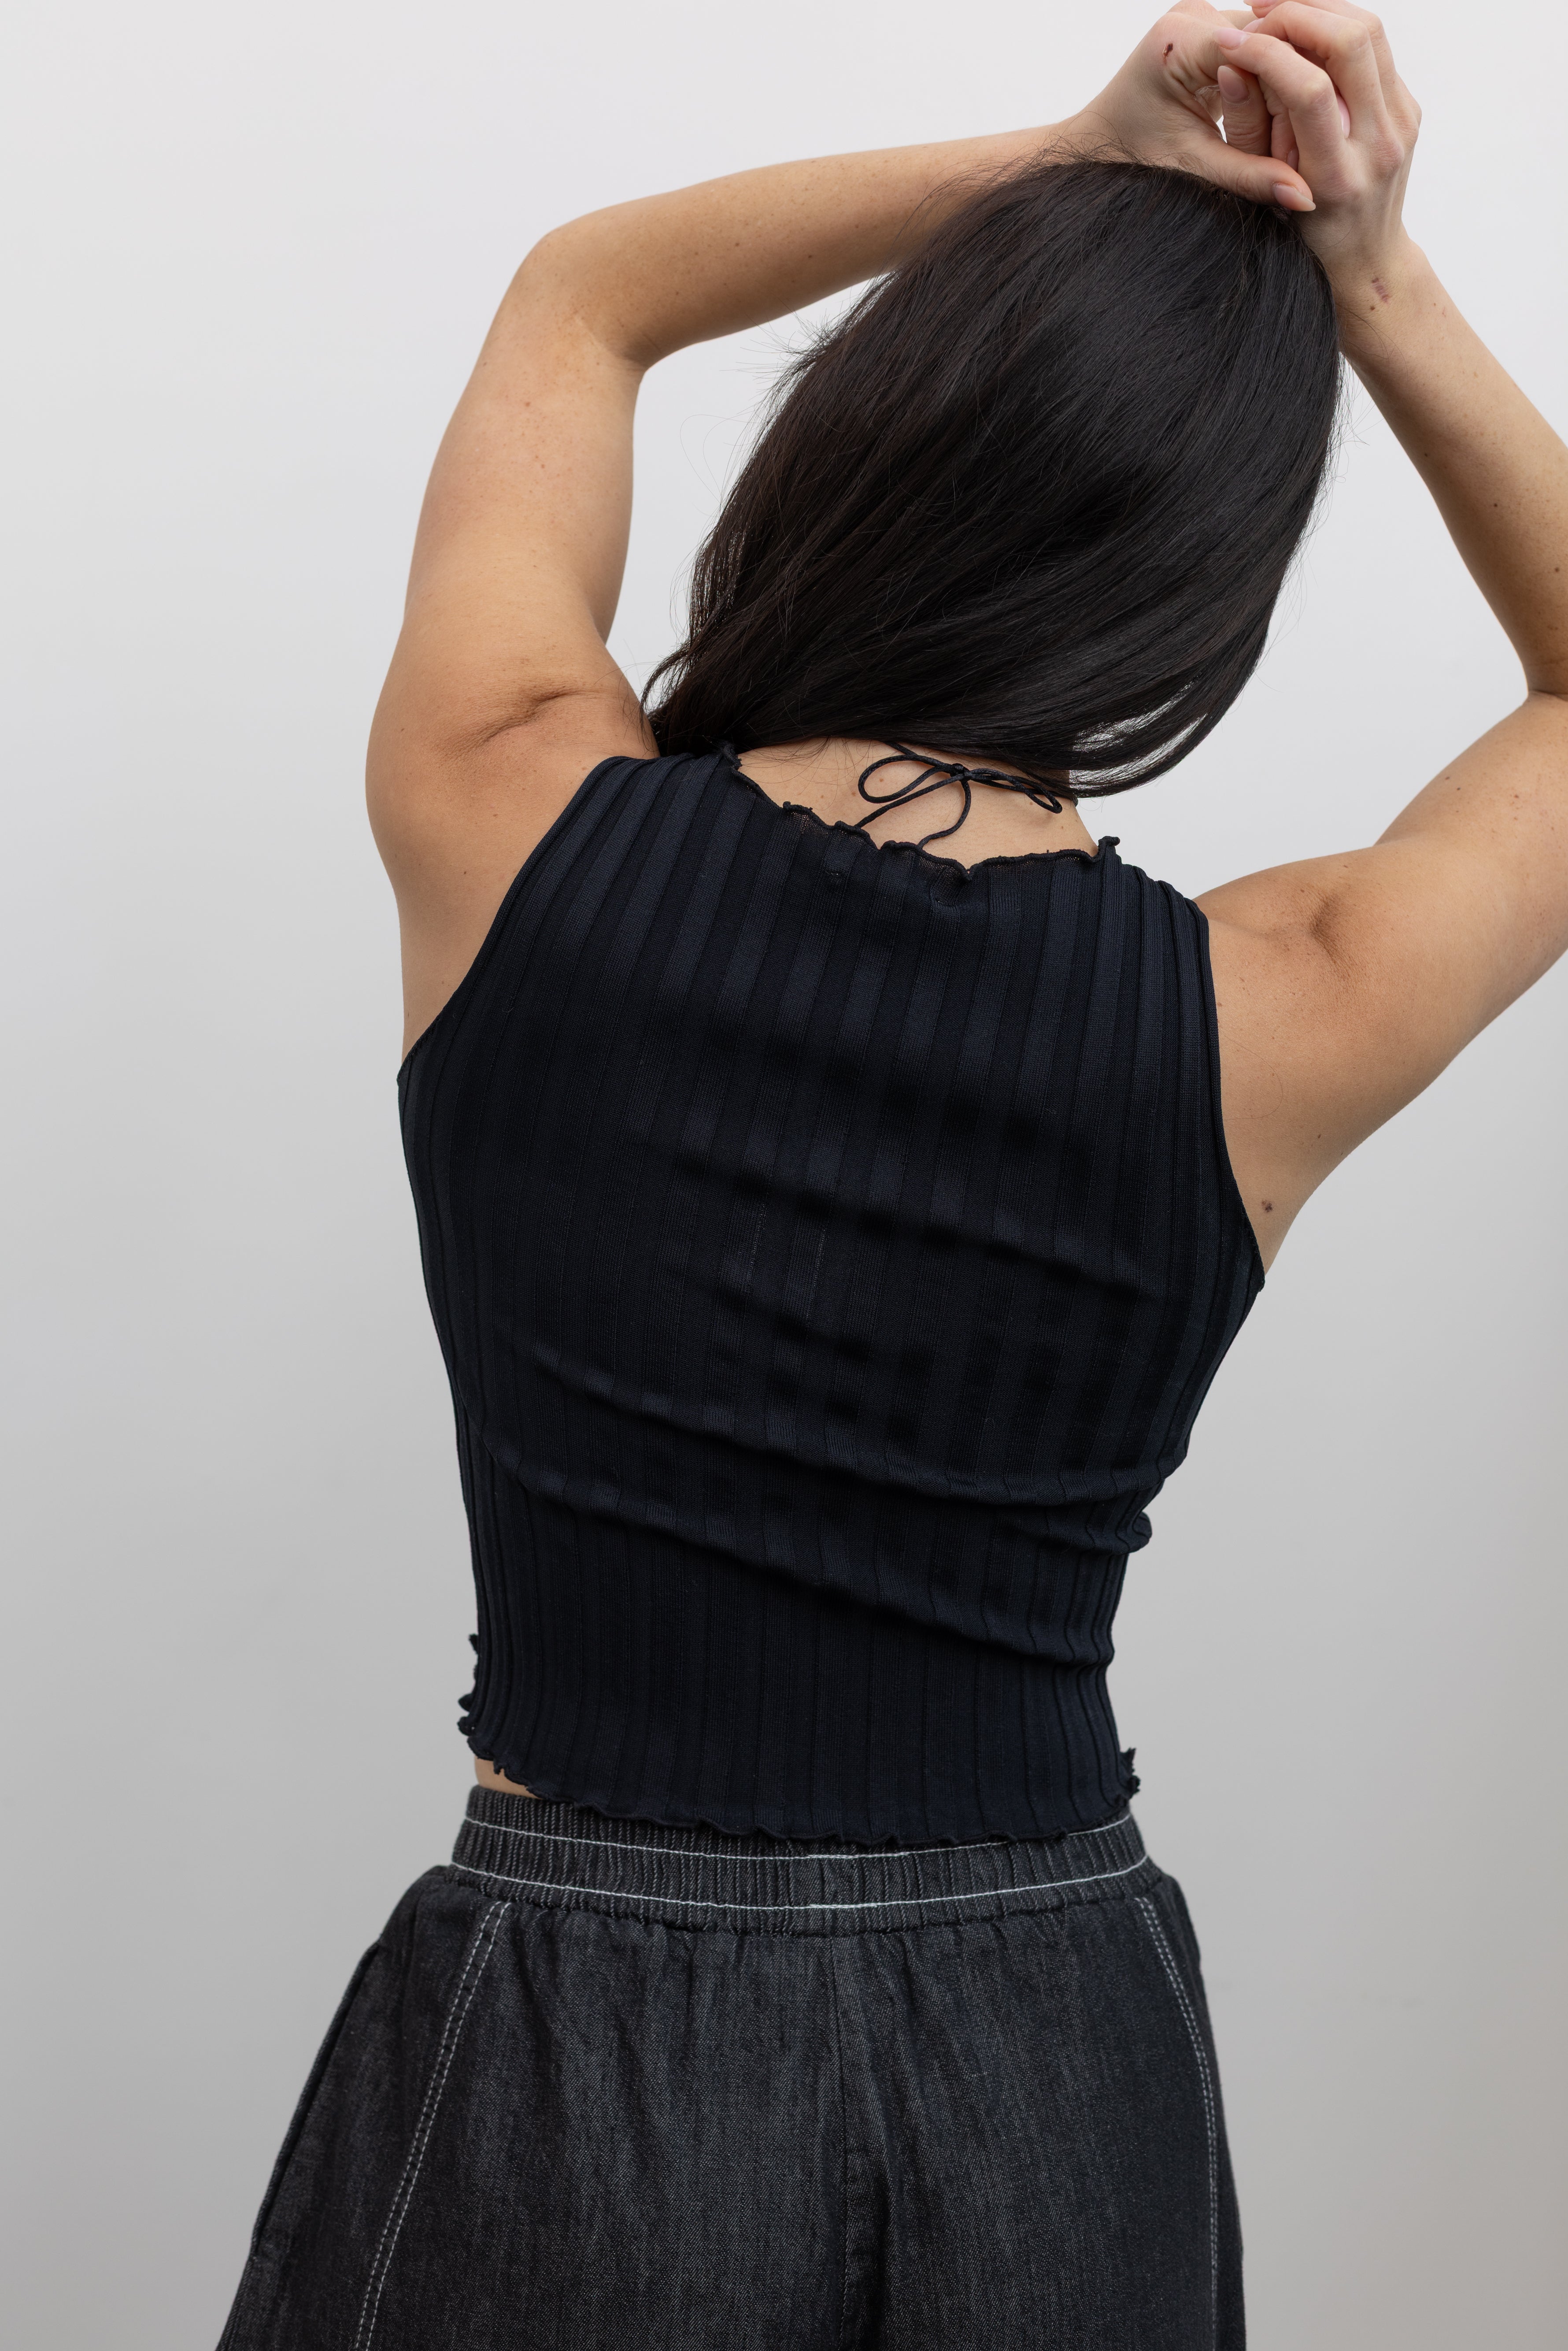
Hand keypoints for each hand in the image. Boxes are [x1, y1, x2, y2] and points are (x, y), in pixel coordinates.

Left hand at [1070, 2, 1316, 211]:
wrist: (1099, 143)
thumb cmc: (1133, 159)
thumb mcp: (1193, 169)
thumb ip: (1250, 177)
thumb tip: (1307, 198)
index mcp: (1179, 40)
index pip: (1262, 52)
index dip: (1296, 93)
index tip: (1317, 138)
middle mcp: (1193, 14)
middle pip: (1272, 40)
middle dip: (1297, 89)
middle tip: (1321, 139)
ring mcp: (1204, 16)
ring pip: (1274, 42)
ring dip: (1292, 86)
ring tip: (1305, 133)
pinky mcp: (1212, 28)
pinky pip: (1261, 49)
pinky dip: (1276, 82)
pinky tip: (1290, 118)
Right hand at [1213, 2, 1419, 302]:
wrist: (1365, 260)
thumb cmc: (1305, 235)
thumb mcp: (1265, 189)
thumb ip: (1248, 126)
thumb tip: (1232, 63)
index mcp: (1337, 177)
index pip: (1310, 88)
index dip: (1266, 52)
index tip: (1231, 41)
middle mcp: (1378, 146)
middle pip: (1349, 41)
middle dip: (1297, 13)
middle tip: (1256, 12)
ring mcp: (1401, 124)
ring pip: (1369, 31)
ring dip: (1319, 9)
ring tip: (1276, 12)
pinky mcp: (1408, 108)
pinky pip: (1376, 46)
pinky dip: (1337, 26)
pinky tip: (1303, 31)